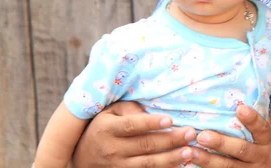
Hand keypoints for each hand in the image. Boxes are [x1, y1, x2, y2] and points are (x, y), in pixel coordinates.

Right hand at [71, 101, 196, 167]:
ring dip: (170, 158)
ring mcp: (117, 166)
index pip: (132, 125)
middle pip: (145, 145)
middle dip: (170, 140)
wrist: (80, 157)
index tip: (170, 120)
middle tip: (190, 133)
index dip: (151, 123)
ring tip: (189, 152)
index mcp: (107, 128)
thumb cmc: (102, 127)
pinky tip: (178, 164)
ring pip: (147, 163)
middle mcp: (112, 149)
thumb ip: (130, 109)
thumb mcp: (109, 113)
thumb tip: (152, 113)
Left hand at [186, 105, 270, 167]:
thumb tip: (250, 92)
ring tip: (190, 152)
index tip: (240, 109)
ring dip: (208, 160)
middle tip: (202, 135)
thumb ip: (261, 118)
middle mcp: (259, 157)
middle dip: (221, 143)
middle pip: (240, 150)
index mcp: (268, 142)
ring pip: (228, 166)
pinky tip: (192, 165)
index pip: (262, 129)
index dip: (252, 120)